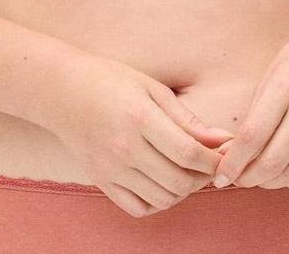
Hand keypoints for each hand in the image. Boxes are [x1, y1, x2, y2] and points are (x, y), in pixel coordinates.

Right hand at [48, 53, 233, 217]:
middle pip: (178, 181)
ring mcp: (111, 170)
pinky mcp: (101, 181)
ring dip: (184, 191)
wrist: (63, 92)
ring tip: (190, 172)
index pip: (188, 152)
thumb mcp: (152, 88)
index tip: (225, 155)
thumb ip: (187, 118)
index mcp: (140, 118)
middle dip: (204, 177)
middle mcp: (125, 149)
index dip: (213, 160)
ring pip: (162, 199)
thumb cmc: (111, 81)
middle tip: (211, 165)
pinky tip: (164, 184)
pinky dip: (158, 203)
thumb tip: (221, 139)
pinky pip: (137, 208)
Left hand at [211, 8, 288, 190]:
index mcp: (286, 86)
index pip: (253, 135)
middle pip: (273, 162)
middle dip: (248, 178)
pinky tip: (286, 172)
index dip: (233, 162)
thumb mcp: (274, 71)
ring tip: (260, 174)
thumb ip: (256, 110)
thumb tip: (233, 151)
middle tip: (237, 179)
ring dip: (271, 182)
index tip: (219, 175)